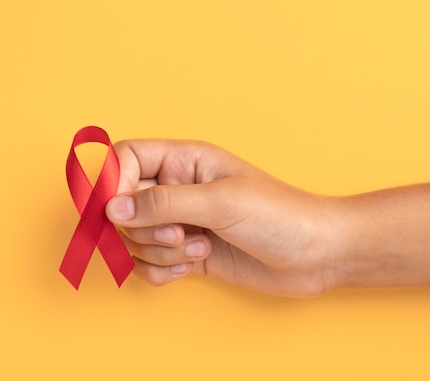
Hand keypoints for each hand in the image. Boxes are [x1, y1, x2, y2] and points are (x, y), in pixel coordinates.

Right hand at [105, 139, 338, 296]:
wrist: (317, 255)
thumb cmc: (280, 216)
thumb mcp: (221, 203)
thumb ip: (162, 203)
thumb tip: (111, 209)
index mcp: (185, 161)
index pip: (125, 159)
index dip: (113, 183)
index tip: (118, 212)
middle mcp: (178, 189)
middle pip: (123, 205)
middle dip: (144, 228)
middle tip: (180, 233)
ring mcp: (182, 222)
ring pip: (135, 239)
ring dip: (159, 252)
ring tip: (198, 249)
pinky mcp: (187, 252)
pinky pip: (149, 264)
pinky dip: (162, 271)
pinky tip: (193, 267)